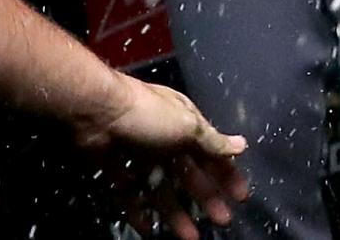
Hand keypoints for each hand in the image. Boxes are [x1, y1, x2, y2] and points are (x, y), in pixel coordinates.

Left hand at [79, 75, 248, 239]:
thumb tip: (242, 146)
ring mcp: (140, 156)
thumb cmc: (148, 115)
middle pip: (189, 175)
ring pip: (163, 190)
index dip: (226, 174)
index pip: (212, 153)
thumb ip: (213, 141)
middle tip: (222, 220)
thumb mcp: (187, 125)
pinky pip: (132, 195)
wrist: (97, 112)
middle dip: (206, 197)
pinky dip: (140, 213)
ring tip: (191, 237)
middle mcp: (165, 140)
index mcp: (185, 125)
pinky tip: (149, 230)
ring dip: (177, 213)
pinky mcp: (117, 170)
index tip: (240, 196)